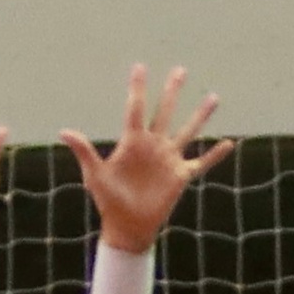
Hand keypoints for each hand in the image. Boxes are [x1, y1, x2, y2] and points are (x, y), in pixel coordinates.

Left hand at [61, 62, 230, 253]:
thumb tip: (64, 131)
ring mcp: (169, 160)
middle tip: (180, 70)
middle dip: (172, 92)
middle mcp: (153, 146)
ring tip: (214, 97)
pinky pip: (201, 163)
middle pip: (166, 112)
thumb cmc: (108, 201)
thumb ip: (84, 151)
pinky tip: (229, 143)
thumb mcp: (95, 175)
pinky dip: (215, 155)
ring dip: (201, 115)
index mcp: (133, 142)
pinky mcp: (180, 177)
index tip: (140, 67)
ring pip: (188, 131)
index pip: (136, 109)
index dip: (138, 88)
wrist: (127, 227)